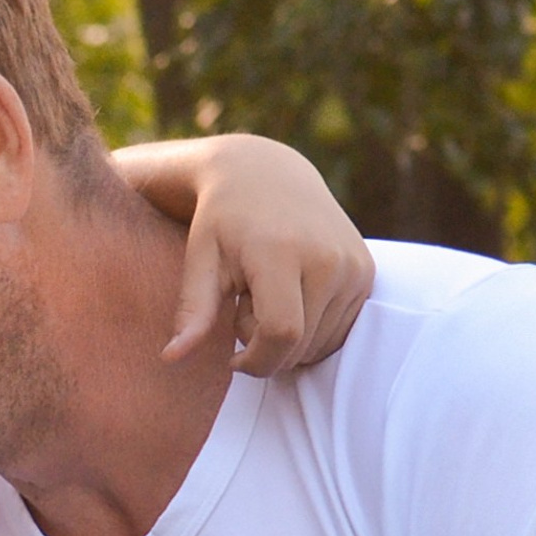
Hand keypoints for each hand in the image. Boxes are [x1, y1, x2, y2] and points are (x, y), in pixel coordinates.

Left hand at [161, 135, 374, 376]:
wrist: (267, 175)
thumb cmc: (223, 221)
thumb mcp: (201, 261)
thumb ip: (192, 311)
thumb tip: (171, 359)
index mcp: (283, 253)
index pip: (281, 334)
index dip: (256, 360)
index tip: (233, 359)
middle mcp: (327, 259)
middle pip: (299, 345)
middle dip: (266, 348)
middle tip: (245, 311)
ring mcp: (353, 266)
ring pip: (320, 344)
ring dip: (288, 340)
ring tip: (267, 299)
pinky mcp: (365, 273)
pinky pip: (339, 332)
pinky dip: (311, 332)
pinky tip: (291, 299)